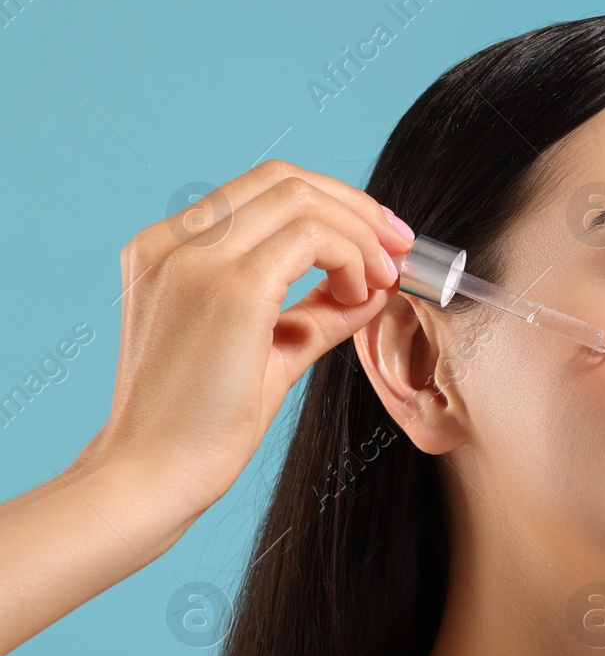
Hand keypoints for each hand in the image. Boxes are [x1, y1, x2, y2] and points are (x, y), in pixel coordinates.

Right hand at [82, 159, 415, 510]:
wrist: (154, 476)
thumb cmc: (200, 425)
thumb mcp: (267, 351)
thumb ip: (314, 313)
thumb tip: (371, 288)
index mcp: (166, 250)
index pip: (261, 189)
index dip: (333, 202)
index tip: (380, 237)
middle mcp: (171, 242)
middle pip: (284, 179)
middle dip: (358, 207)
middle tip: (400, 246)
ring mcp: (195, 260)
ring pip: (301, 198)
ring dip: (360, 232)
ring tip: (382, 279)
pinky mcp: (229, 289)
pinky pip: (311, 237)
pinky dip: (351, 256)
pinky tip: (359, 295)